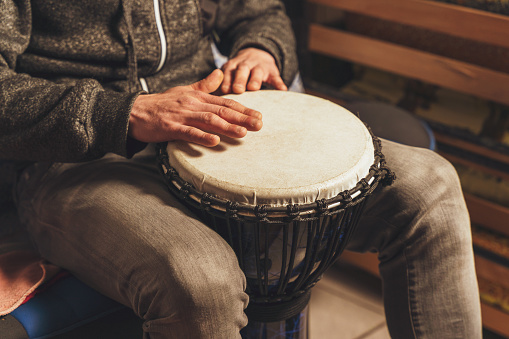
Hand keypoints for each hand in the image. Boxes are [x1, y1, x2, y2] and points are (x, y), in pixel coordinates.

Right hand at [128, 69, 261, 146]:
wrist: (134, 111)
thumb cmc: (161, 103)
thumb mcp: (183, 91)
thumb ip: (204, 85)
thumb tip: (220, 74)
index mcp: (197, 96)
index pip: (225, 102)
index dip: (243, 109)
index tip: (259, 115)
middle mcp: (192, 104)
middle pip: (221, 111)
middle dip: (242, 118)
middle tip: (260, 125)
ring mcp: (181, 116)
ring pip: (208, 121)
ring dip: (227, 127)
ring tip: (244, 133)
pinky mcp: (170, 128)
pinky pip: (188, 133)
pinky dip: (202, 137)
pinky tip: (215, 141)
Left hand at [220, 48, 286, 93]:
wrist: (256, 55)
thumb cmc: (237, 73)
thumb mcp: (228, 75)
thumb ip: (220, 86)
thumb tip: (210, 103)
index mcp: (232, 66)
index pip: (228, 72)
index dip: (226, 80)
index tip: (224, 90)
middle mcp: (245, 65)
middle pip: (242, 70)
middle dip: (239, 79)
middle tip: (237, 89)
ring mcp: (259, 67)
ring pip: (257, 72)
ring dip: (255, 79)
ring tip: (254, 88)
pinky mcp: (272, 71)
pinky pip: (276, 77)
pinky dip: (279, 83)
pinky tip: (282, 90)